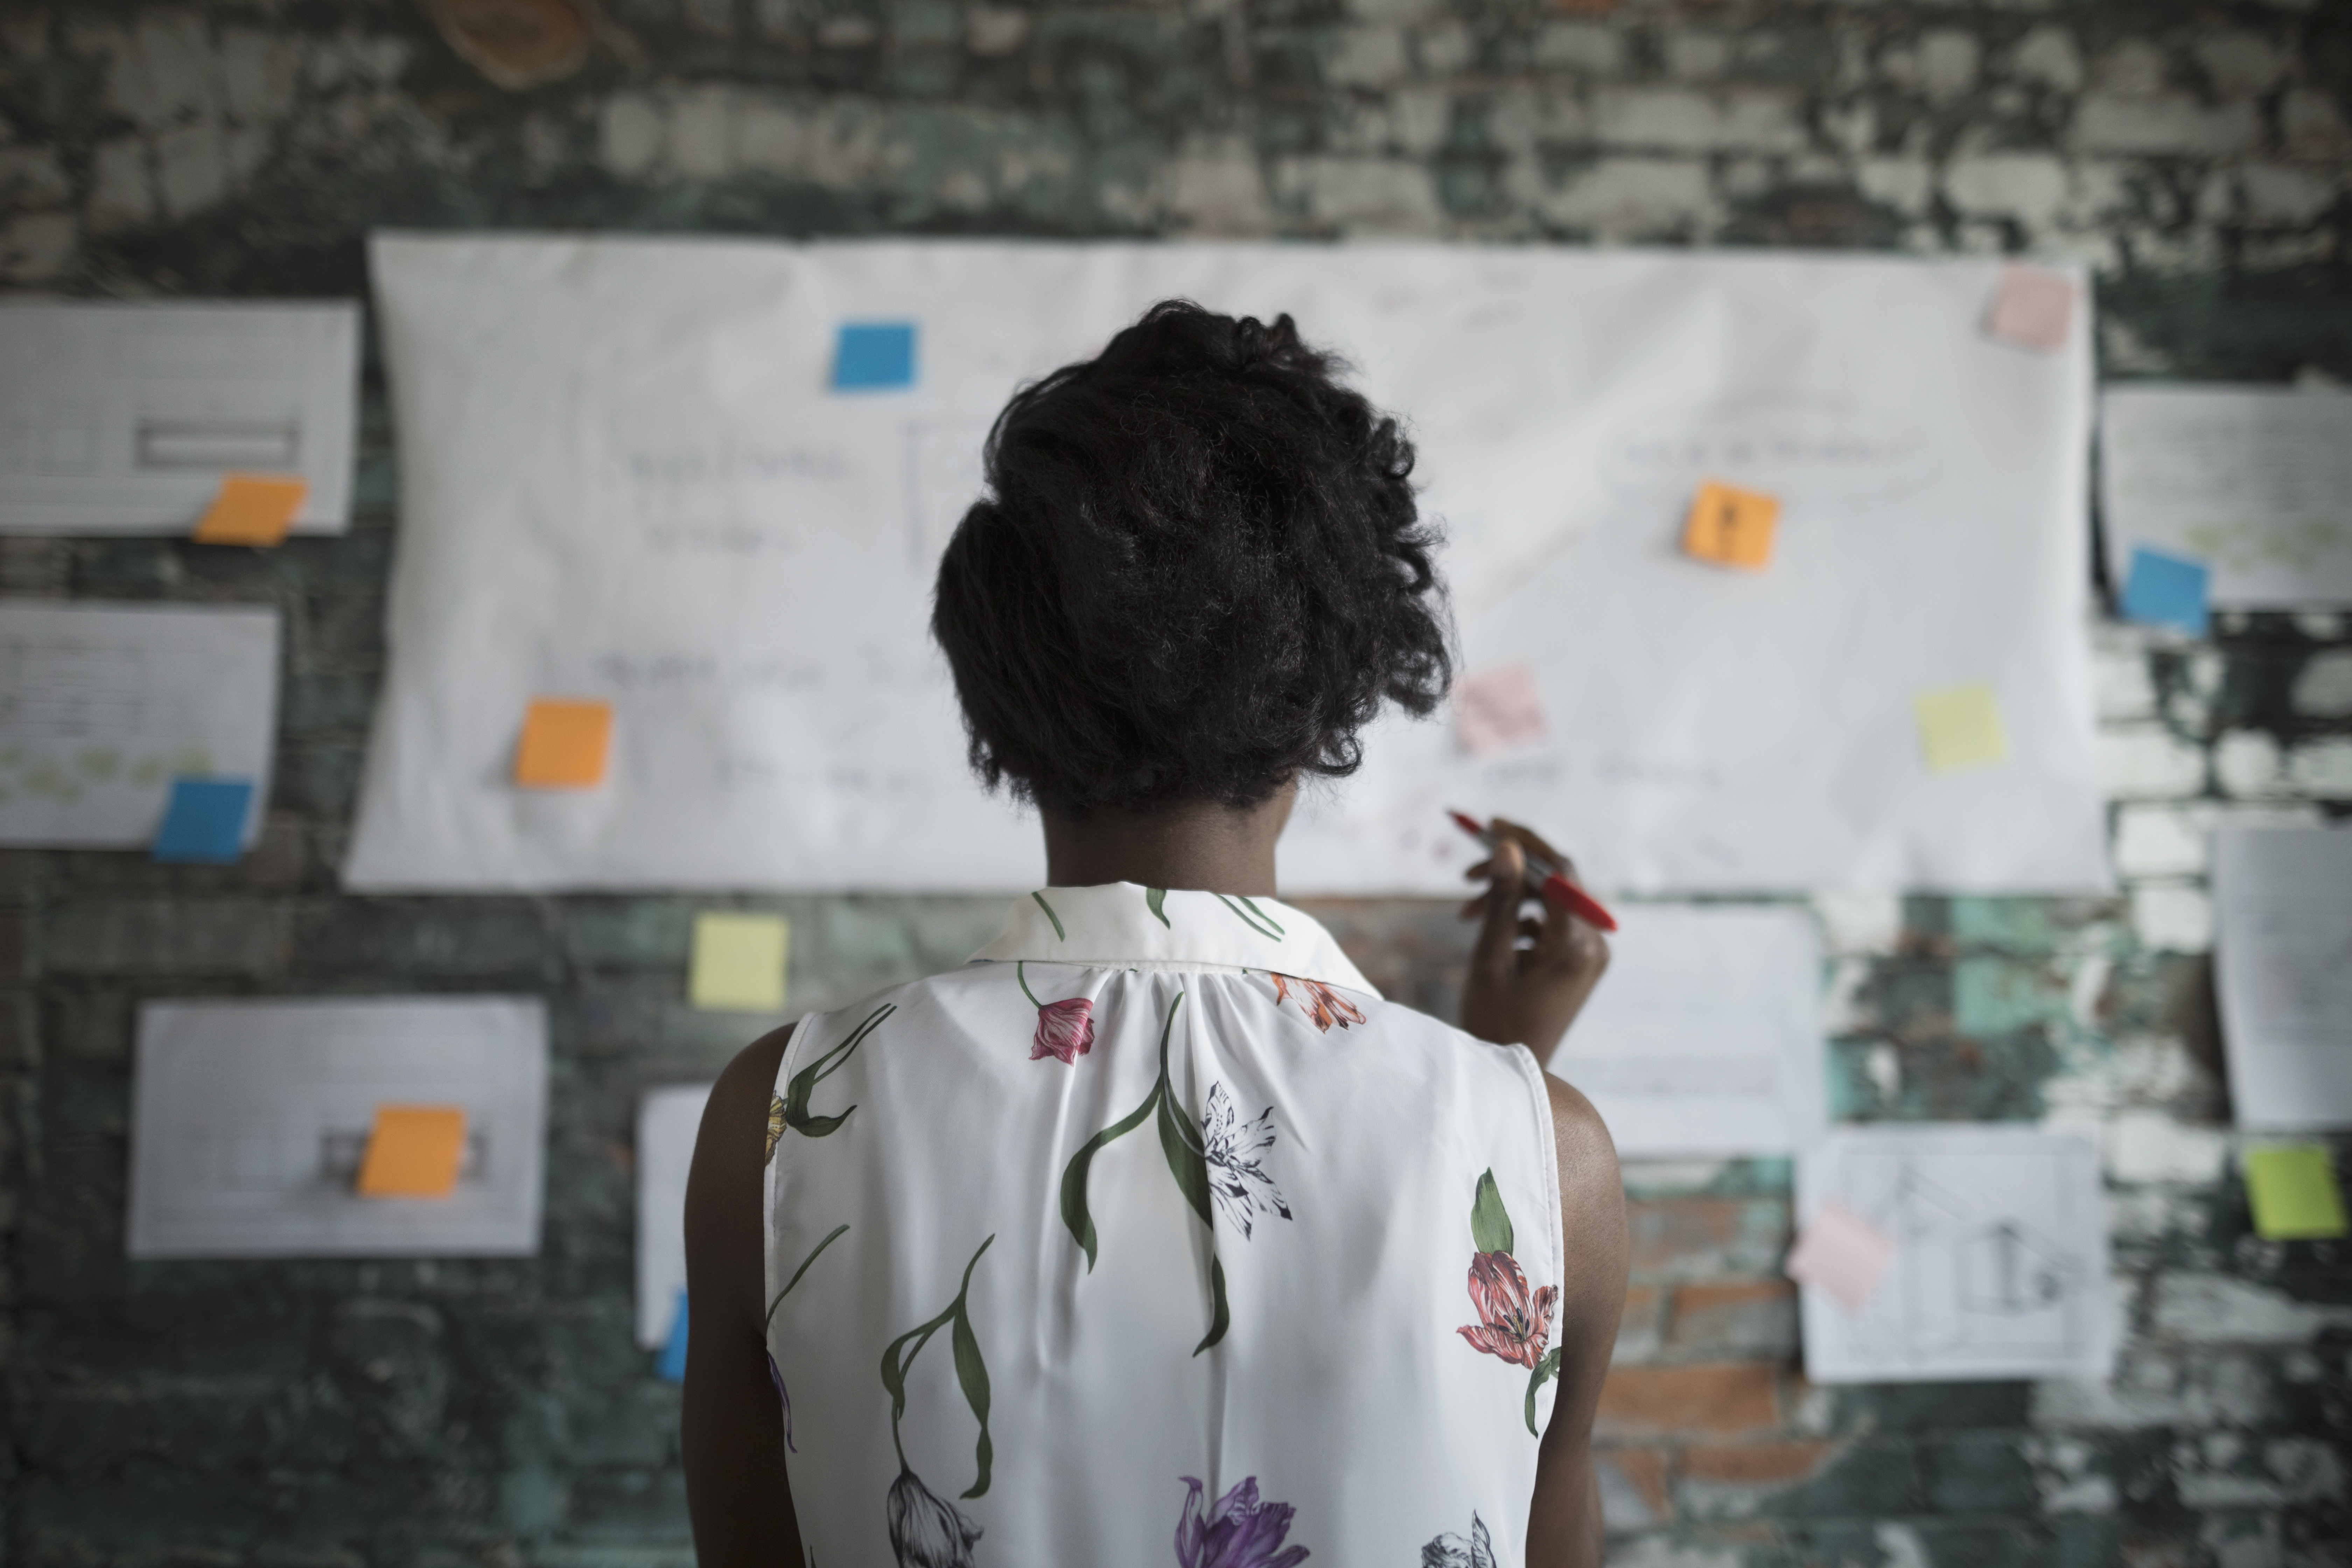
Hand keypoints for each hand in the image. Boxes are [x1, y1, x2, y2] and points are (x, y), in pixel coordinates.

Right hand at [1457, 818, 1609, 1060]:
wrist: (1514, 1073)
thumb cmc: (1495, 1022)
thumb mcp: (1491, 958)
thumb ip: (1502, 899)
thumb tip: (1507, 847)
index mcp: (1577, 946)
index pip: (1560, 870)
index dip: (1525, 841)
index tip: (1489, 826)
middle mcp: (1594, 946)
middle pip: (1557, 881)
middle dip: (1511, 869)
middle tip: (1465, 867)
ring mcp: (1589, 955)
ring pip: (1550, 900)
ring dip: (1509, 896)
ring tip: (1465, 912)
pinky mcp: (1579, 961)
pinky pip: (1551, 921)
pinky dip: (1519, 917)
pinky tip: (1487, 931)